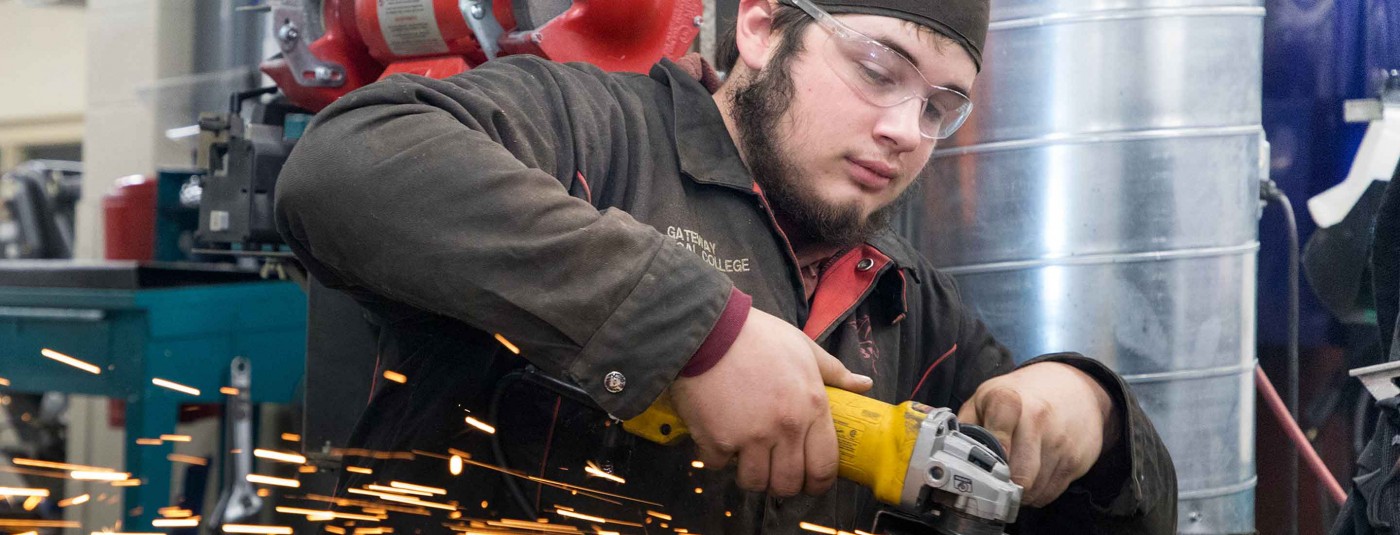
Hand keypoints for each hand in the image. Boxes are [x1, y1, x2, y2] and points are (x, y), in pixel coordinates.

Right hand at [669, 308, 872, 496]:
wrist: (710, 329)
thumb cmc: (758, 336)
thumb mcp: (804, 347)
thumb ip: (835, 372)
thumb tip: (864, 385)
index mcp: (812, 407)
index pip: (824, 466)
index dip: (818, 483)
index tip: (810, 482)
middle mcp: (786, 428)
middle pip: (788, 484)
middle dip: (782, 484)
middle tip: (774, 470)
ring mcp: (751, 437)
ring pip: (754, 482)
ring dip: (750, 474)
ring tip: (746, 457)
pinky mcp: (717, 440)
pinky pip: (720, 466)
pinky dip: (718, 457)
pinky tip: (719, 438)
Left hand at [957, 362, 1118, 506]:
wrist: (1074, 387)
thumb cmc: (1020, 395)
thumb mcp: (985, 397)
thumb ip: (965, 424)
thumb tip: (946, 456)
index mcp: (1008, 401)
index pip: (997, 438)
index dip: (989, 460)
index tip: (982, 467)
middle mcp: (1038, 420)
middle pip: (1018, 476)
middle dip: (1002, 487)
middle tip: (993, 484)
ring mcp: (1061, 442)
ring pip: (1034, 491)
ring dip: (1019, 493)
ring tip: (1013, 477)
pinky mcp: (1077, 461)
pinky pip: (1050, 494)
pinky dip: (1036, 494)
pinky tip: (1032, 476)